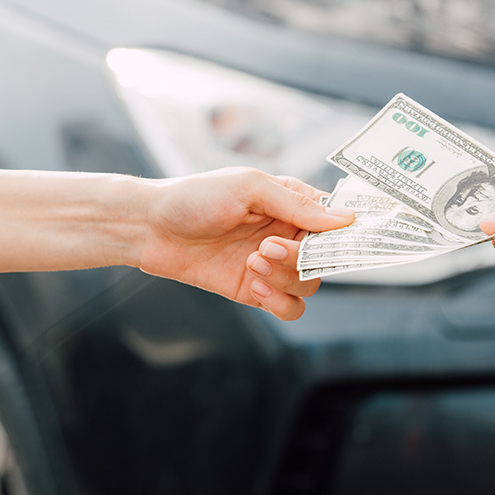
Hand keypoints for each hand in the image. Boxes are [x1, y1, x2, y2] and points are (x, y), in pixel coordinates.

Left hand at [136, 168, 353, 319]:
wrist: (150, 228)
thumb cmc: (196, 197)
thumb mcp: (249, 187)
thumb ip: (297, 205)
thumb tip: (344, 220)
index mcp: (291, 203)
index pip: (336, 222)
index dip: (343, 234)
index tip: (339, 241)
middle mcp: (287, 235)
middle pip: (325, 258)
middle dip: (301, 258)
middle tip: (267, 248)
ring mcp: (271, 265)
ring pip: (308, 285)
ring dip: (286, 278)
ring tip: (252, 264)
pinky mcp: (254, 291)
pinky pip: (289, 307)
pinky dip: (280, 302)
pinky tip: (254, 287)